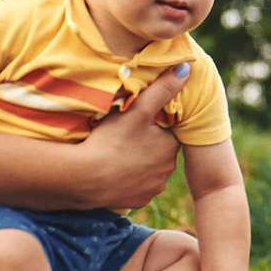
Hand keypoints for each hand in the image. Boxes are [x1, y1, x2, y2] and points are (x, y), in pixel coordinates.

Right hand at [79, 62, 186, 209]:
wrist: (85, 178)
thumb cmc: (111, 141)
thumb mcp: (138, 110)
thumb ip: (162, 89)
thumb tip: (186, 68)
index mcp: (170, 147)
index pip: (169, 132)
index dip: (154, 125)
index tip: (138, 121)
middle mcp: (167, 171)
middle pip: (159, 151)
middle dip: (147, 144)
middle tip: (125, 136)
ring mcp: (152, 189)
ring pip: (149, 170)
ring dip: (138, 162)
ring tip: (117, 152)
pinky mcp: (138, 202)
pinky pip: (136, 186)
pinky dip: (128, 179)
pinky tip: (114, 170)